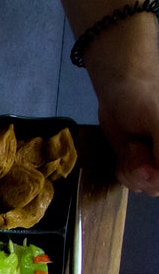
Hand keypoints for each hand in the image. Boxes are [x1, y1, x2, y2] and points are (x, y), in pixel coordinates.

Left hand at [93, 58, 158, 194]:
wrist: (119, 87)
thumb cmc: (144, 96)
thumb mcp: (158, 120)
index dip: (158, 177)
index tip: (147, 165)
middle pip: (158, 187)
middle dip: (142, 173)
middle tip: (136, 147)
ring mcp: (156, 162)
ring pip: (144, 186)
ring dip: (131, 170)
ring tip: (131, 145)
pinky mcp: (138, 163)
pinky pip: (131, 181)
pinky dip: (123, 171)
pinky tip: (125, 152)